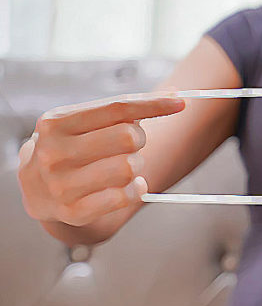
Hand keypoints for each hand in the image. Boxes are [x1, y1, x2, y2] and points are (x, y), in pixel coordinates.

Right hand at [17, 94, 184, 227]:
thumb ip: (121, 110)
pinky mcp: (74, 211)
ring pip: (130, 167)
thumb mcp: (81, 124)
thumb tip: (174, 94)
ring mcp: (62, 184)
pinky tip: (127, 187)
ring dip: (137, 166)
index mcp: (56, 123)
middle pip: (128, 137)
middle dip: (139, 139)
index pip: (117, 107)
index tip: (181, 103)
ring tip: (123, 168)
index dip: (154, 104)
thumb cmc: (69, 150)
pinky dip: (136, 190)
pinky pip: (126, 196)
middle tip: (129, 146)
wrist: (36, 192)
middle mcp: (54, 152)